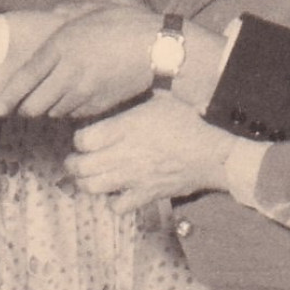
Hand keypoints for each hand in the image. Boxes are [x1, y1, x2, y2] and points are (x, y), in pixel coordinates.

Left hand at [0, 0, 161, 118]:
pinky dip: (69, 110)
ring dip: (47, 108)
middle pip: (34, 104)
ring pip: (53, 111)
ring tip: (47, 101)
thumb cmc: (130, 24)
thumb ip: (74, 9)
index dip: (8, 96)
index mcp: (62, 45)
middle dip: (24, 108)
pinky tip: (73, 100)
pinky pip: (75, 114)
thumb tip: (58, 9)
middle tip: (21, 106)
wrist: (161, 50)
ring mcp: (84, 92)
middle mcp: (68, 72)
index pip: (25, 77)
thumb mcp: (99, 7)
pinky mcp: (99, 105)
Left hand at [65, 93, 242, 212]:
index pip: (82, 139)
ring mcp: (133, 177)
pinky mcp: (146, 194)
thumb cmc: (190, 120)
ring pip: (92, 187)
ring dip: (86, 183)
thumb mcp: (162, 97)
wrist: (216, 151)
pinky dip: (114, 202)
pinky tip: (118, 191)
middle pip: (80, 166)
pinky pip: (118, 206)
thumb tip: (127, 82)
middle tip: (76, 160)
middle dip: (73, 164)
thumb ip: (138, 95)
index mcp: (124, 127)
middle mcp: (123, 154)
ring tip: (89, 177)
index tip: (85, 138)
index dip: (80, 139)